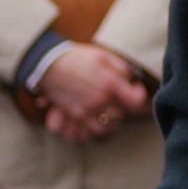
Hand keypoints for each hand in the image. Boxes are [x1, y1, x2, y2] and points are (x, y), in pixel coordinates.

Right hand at [35, 42, 149, 143]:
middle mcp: (99, 100)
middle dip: (123, 109)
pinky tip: (92, 121)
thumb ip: (122, 69)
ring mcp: (84, 110)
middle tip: (120, 101)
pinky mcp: (71, 115)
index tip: (134, 88)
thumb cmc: (78, 57)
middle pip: (121, 116)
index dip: (139, 95)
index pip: (136, 101)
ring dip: (108, 123)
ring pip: (104, 129)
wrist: (49, 63)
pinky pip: (84, 132)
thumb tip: (131, 80)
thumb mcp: (105, 56)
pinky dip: (89, 131)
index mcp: (110, 84)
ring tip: (107, 113)